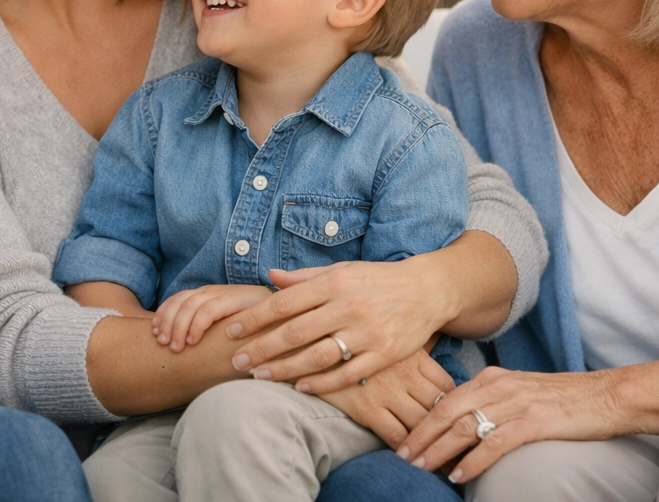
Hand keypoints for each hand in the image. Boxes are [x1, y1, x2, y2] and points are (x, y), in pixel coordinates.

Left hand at [153, 284, 271, 351]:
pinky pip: (209, 311)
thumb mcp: (223, 324)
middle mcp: (212, 291)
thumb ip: (206, 327)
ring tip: (176, 347)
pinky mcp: (236, 300)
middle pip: (180, 302)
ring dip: (179, 326)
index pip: (176, 299)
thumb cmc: (252, 325)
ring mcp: (224, 293)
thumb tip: (179, 343)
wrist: (284, 311)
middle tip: (163, 344)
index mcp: (206, 295)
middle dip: (167, 322)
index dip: (163, 315)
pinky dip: (197, 325)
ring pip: (190, 306)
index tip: (154, 334)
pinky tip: (193, 341)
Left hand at [224, 259, 456, 391]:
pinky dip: (321, 383)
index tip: (231, 330)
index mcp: (334, 283)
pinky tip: (299, 387)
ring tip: (259, 377)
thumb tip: (269, 277)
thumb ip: (304, 277)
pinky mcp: (384, 354)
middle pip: (295, 332)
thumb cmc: (376, 280)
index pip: (284, 302)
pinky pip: (347, 373)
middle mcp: (348, 307)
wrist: (427, 290)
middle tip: (236, 361)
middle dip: (261, 348)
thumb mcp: (341, 271)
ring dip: (284, 369)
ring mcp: (367, 332)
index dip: (255, 318)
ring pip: (317, 356)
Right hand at [318, 348, 455, 451]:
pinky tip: (407, 453)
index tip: (453, 413)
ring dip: (430, 441)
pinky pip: (396, 435)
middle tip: (451, 437)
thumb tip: (431, 341)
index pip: (447, 384)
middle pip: (440, 406)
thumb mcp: (384, 332)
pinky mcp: (367, 408)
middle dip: (448, 425)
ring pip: (422, 423)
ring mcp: (387, 391)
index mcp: (412, 354)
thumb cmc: (350, 337)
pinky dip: (405, 448)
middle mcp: (405, 373)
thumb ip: (408, 341)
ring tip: (433, 451)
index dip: (454, 402)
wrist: (311, 342)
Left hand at [398, 366, 621, 485]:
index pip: (445, 399)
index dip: (422, 422)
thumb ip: (491, 403)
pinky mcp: (532, 421)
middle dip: (421, 436)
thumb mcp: (519, 392)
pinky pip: (494, 442)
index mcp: (492, 378)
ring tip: (422, 468)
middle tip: (402, 457)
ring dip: (439, 450)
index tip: (405, 442)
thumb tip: (464, 425)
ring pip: (464, 427)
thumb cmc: (564, 399)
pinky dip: (474, 461)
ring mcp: (514, 403)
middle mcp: (497, 386)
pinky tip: (460, 475)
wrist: (606, 396)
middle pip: (447, 412)